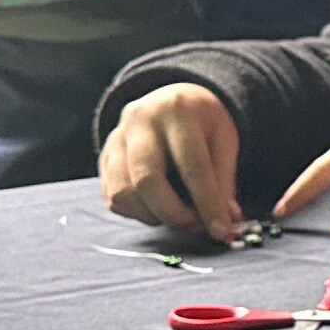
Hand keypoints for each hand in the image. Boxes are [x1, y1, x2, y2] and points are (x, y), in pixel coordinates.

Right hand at [98, 84, 245, 245]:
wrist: (172, 99)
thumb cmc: (202, 122)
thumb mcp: (224, 139)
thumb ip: (224, 181)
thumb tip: (225, 223)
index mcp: (178, 111)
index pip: (192, 165)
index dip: (208, 203)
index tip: (220, 230)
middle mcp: (140, 122)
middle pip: (147, 180)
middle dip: (173, 214)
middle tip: (195, 225)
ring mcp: (116, 139)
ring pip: (122, 193)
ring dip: (152, 215)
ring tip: (176, 214)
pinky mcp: (104, 158)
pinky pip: (113, 198)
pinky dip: (136, 212)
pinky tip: (157, 206)